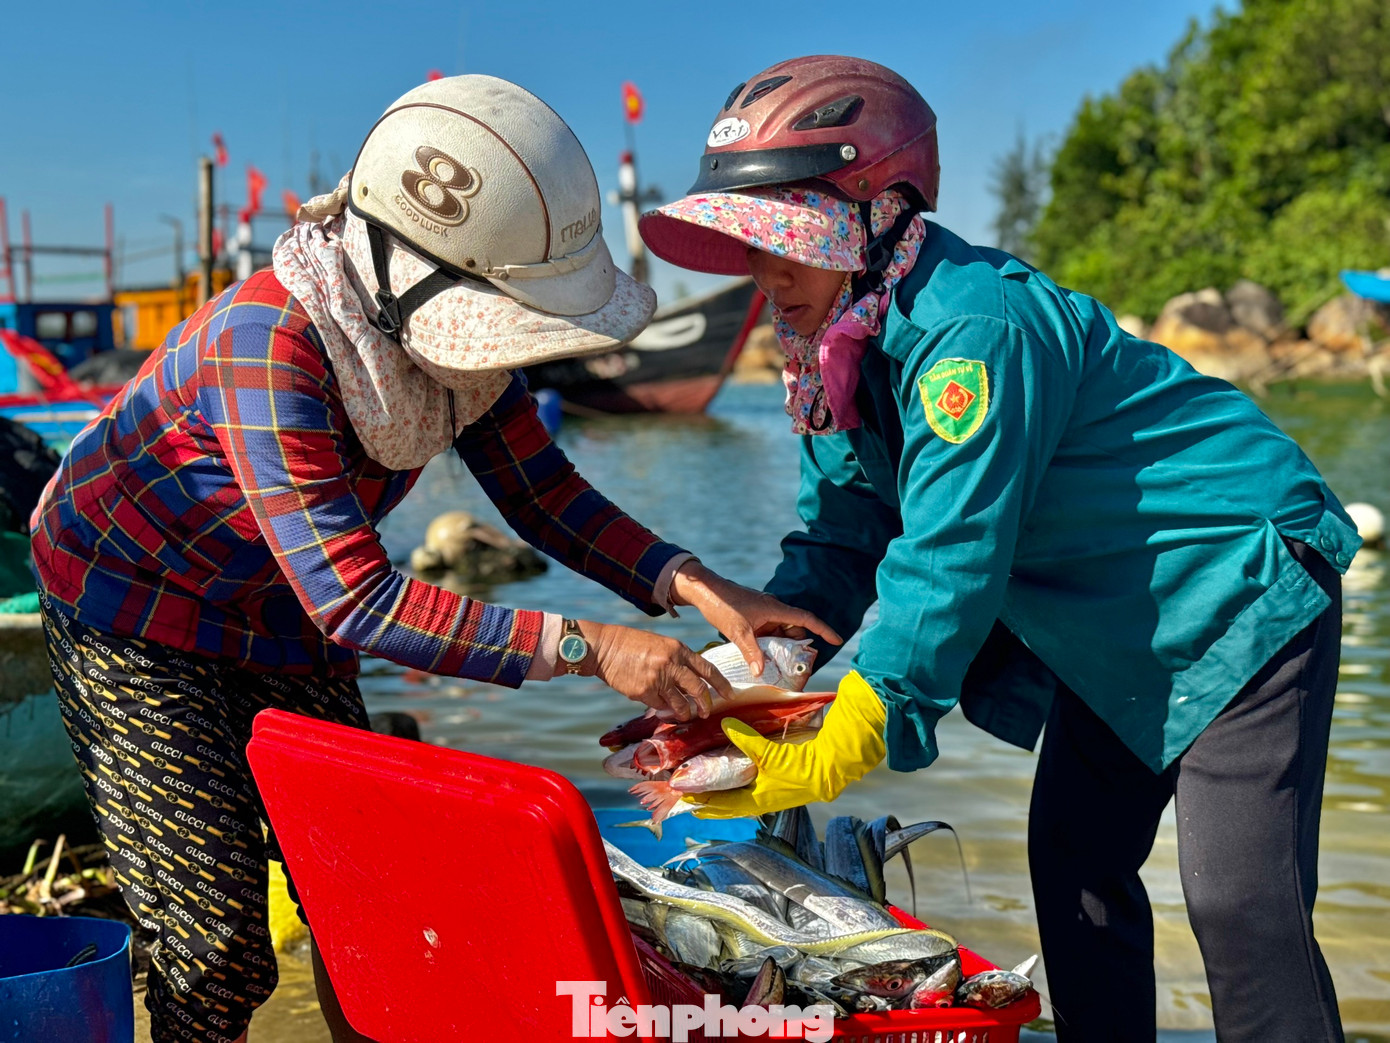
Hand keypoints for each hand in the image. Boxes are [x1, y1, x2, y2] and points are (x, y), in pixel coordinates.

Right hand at [574, 621, 732, 721]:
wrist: (605, 647)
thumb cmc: (632, 645)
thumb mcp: (662, 645)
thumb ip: (678, 660)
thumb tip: (691, 682)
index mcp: (679, 649)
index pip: (707, 669)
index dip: (722, 684)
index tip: (730, 695)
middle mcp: (672, 664)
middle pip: (698, 690)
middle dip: (705, 704)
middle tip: (706, 712)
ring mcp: (658, 679)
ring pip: (680, 703)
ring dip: (685, 712)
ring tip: (685, 714)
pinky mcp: (644, 692)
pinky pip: (659, 706)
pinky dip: (662, 708)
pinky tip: (658, 704)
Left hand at [670, 561, 841, 676]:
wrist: (706, 592)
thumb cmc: (724, 606)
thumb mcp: (738, 632)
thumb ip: (751, 652)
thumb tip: (761, 672)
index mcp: (775, 609)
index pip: (806, 619)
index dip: (823, 630)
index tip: (837, 640)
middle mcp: (773, 610)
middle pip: (794, 630)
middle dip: (799, 647)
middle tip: (800, 667)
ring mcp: (764, 615)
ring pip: (781, 634)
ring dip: (782, 648)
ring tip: (782, 668)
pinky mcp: (755, 618)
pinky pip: (769, 634)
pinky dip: (770, 646)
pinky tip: (765, 659)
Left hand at [683, 670, 886, 817]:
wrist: (832, 769)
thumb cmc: (800, 767)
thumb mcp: (770, 753)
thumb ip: (746, 740)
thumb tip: (726, 725)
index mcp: (757, 800)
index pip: (724, 805)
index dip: (705, 803)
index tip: (687, 801)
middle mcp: (763, 802)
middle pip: (731, 806)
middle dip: (712, 804)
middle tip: (693, 801)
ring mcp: (773, 796)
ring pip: (742, 800)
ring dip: (727, 797)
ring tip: (713, 793)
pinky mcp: (782, 788)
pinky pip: (754, 792)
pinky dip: (742, 789)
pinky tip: (741, 783)